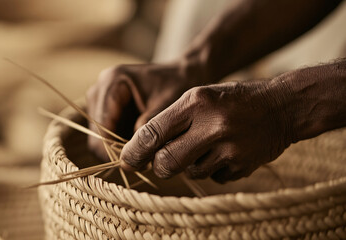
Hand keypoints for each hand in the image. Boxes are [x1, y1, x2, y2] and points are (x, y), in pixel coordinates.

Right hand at [86, 62, 205, 159]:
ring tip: (145, 152)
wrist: (181, 74)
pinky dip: (120, 143)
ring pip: (99, 137)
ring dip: (119, 147)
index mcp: (113, 81)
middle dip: (118, 150)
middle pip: (97, 133)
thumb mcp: (168, 106)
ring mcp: (100, 98)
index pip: (102, 126)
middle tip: (144, 161)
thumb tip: (133, 152)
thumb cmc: (177, 85)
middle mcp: (100, 88)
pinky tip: (141, 145)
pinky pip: (106, 134)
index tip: (138, 163)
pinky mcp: (104, 108)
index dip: (115, 149)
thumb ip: (150, 127)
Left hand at [120, 80, 292, 182]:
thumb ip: (171, 121)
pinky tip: (224, 151)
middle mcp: (212, 126)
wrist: (281, 107)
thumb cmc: (231, 100)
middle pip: (166, 162)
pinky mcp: (241, 167)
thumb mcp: (198, 97)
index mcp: (196, 103)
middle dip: (158, 165)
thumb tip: (144, 151)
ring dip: (190, 164)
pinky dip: (212, 168)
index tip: (126, 160)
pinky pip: (212, 178)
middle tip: (160, 161)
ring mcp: (229, 149)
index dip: (134, 150)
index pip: (153, 132)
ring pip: (189, 172)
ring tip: (206, 145)